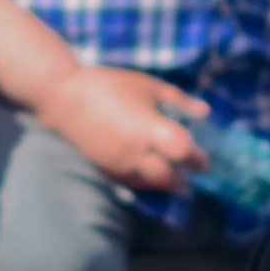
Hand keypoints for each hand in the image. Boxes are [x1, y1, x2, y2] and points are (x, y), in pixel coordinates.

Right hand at [37, 65, 210, 191]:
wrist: (64, 97)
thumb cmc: (110, 85)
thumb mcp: (148, 86)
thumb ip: (178, 101)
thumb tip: (205, 111)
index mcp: (151, 128)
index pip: (184, 152)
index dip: (198, 159)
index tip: (203, 159)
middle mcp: (137, 152)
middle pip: (169, 178)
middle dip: (183, 177)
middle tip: (190, 172)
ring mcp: (120, 164)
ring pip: (151, 185)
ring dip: (166, 183)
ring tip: (175, 177)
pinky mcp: (107, 169)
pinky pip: (133, 184)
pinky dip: (147, 182)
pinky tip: (151, 174)